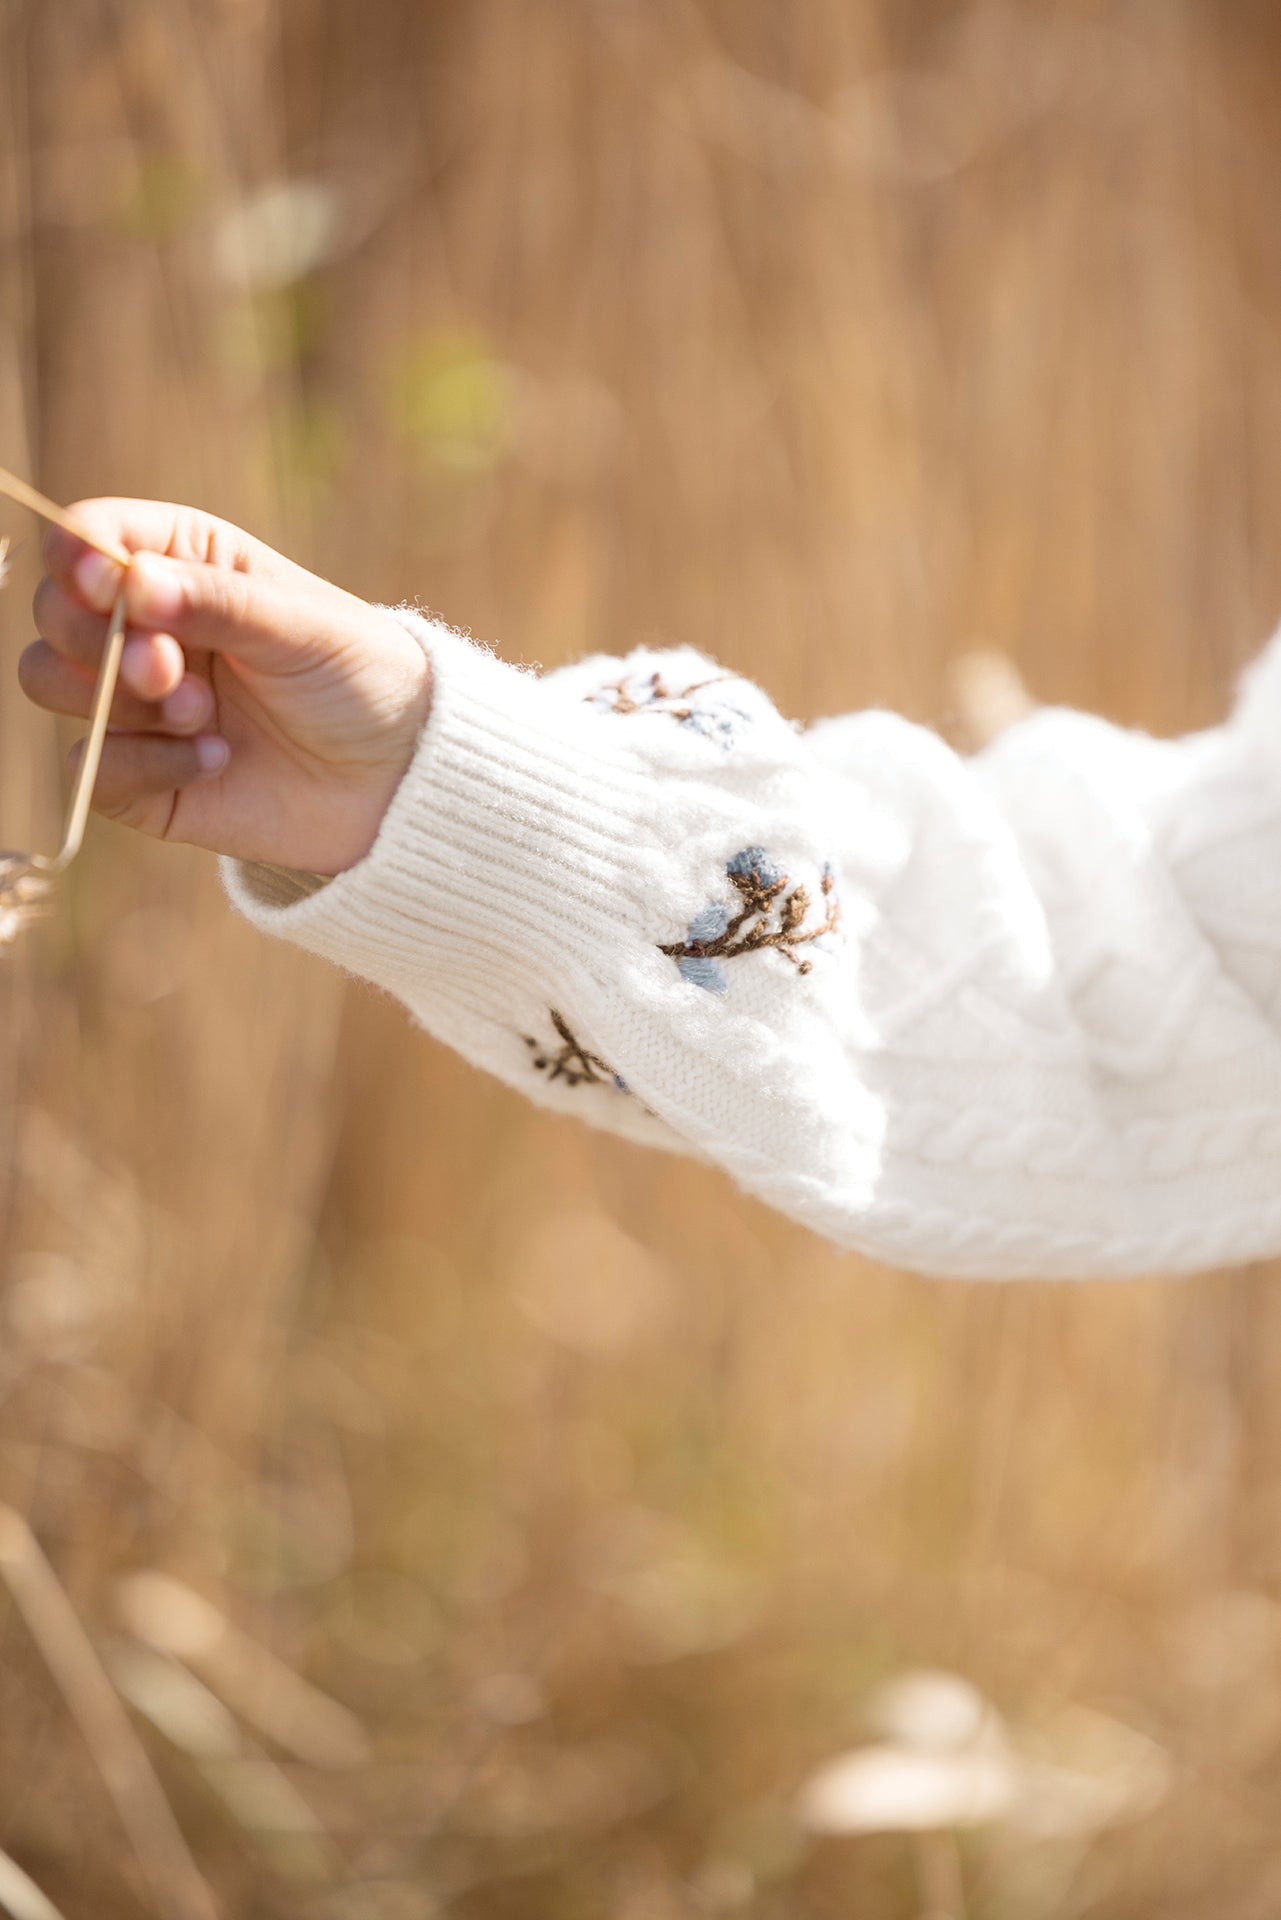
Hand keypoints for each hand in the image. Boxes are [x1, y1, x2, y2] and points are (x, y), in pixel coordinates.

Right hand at [19, 499, 431, 874]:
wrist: (397, 778)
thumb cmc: (359, 677)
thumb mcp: (299, 625)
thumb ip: (215, 601)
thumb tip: (128, 583)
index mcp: (182, 562)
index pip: (88, 536)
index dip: (78, 558)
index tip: (109, 588)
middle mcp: (146, 626)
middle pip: (53, 614)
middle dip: (98, 641)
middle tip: (168, 669)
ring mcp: (137, 703)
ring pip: (50, 683)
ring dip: (120, 702)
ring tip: (204, 716)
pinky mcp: (140, 776)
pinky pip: (91, 768)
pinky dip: (145, 765)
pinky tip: (216, 761)